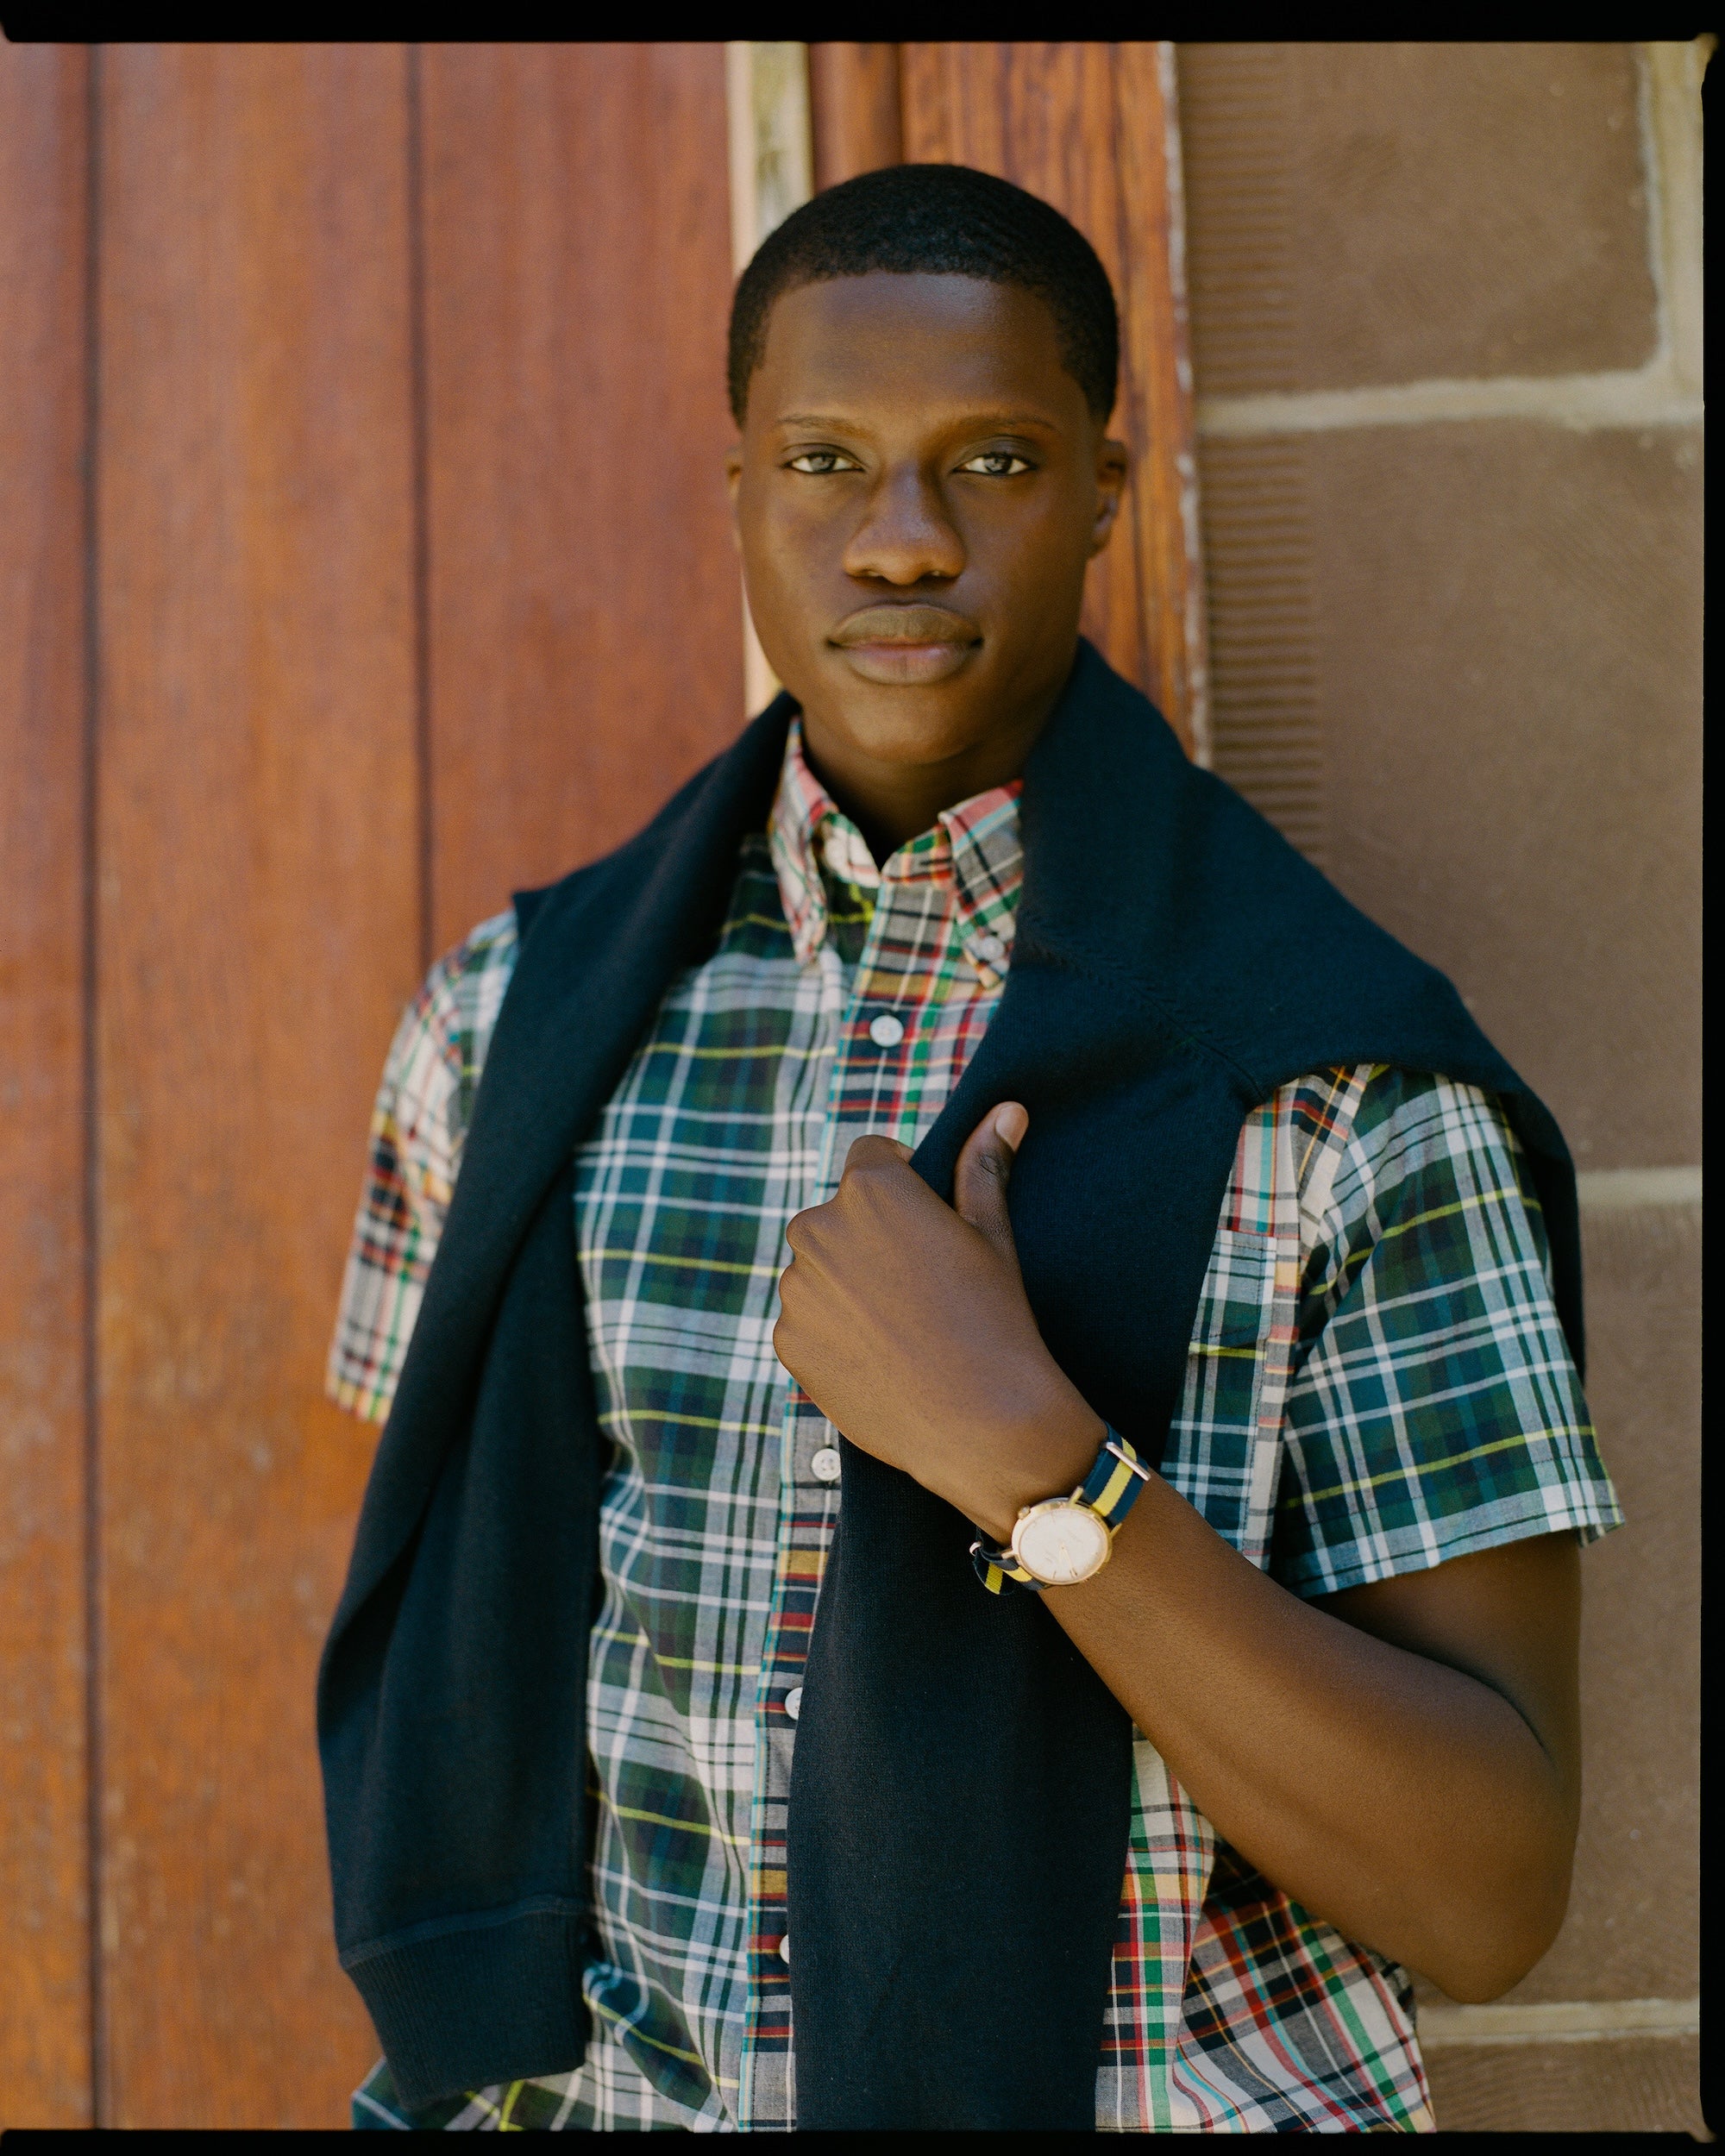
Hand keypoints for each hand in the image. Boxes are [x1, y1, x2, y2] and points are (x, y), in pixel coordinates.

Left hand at [773, 1103, 1104, 1539]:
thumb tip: (1007, 1109)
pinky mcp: (787, 1339)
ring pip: (820, 1270)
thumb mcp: (991, 1235)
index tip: (927, 1225)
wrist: (982, 1421)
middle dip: (869, 1237)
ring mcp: (796, 1287)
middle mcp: (819, 1227)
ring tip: (903, 1327)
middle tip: (920, 1284)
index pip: (870, 1157)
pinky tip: (881, 1357)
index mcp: (871, 1188)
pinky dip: (834, 1332)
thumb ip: (983, 1166)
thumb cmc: (995, 1318)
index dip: (901, 1185)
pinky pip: (806, 1320)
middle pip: (838, 1215)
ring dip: (848, 1286)